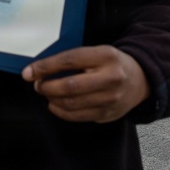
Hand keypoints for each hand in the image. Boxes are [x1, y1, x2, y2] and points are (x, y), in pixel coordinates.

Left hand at [22, 45, 150, 122]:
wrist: (141, 80)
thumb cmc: (111, 63)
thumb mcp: (96, 52)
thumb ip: (72, 59)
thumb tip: (39, 69)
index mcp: (106, 56)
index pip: (69, 61)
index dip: (45, 67)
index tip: (28, 72)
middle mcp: (111, 78)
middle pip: (69, 86)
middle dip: (46, 87)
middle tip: (38, 84)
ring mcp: (111, 99)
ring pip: (71, 104)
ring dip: (51, 99)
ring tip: (46, 93)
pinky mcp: (108, 114)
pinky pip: (77, 116)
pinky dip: (60, 111)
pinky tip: (55, 104)